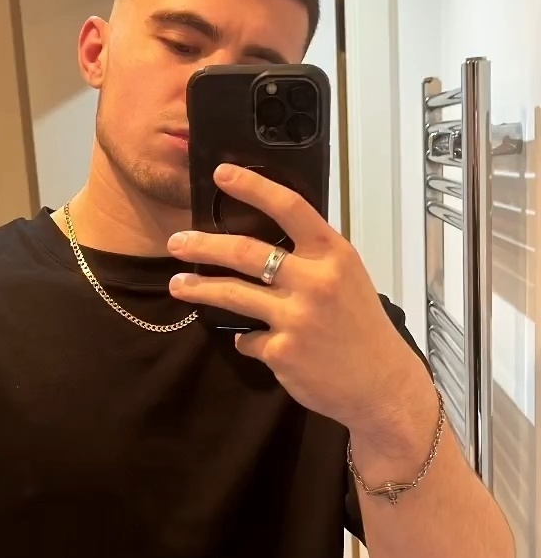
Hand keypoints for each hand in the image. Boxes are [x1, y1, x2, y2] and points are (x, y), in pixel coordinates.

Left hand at [167, 163, 425, 431]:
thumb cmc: (361, 326)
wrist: (381, 384)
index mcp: (334, 254)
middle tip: (176, 242)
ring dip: (199, 288)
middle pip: (245, 252)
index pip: (290, 208)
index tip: (222, 174)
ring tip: (178, 285)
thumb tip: (262, 243)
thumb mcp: (347, 277)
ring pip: (232, 294)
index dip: (253, 187)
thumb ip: (311, 258)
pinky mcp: (282, 351)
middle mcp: (315, 281)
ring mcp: (297, 317)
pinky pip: (247, 338)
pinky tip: (252, 341)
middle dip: (203, 245)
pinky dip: (246, 339)